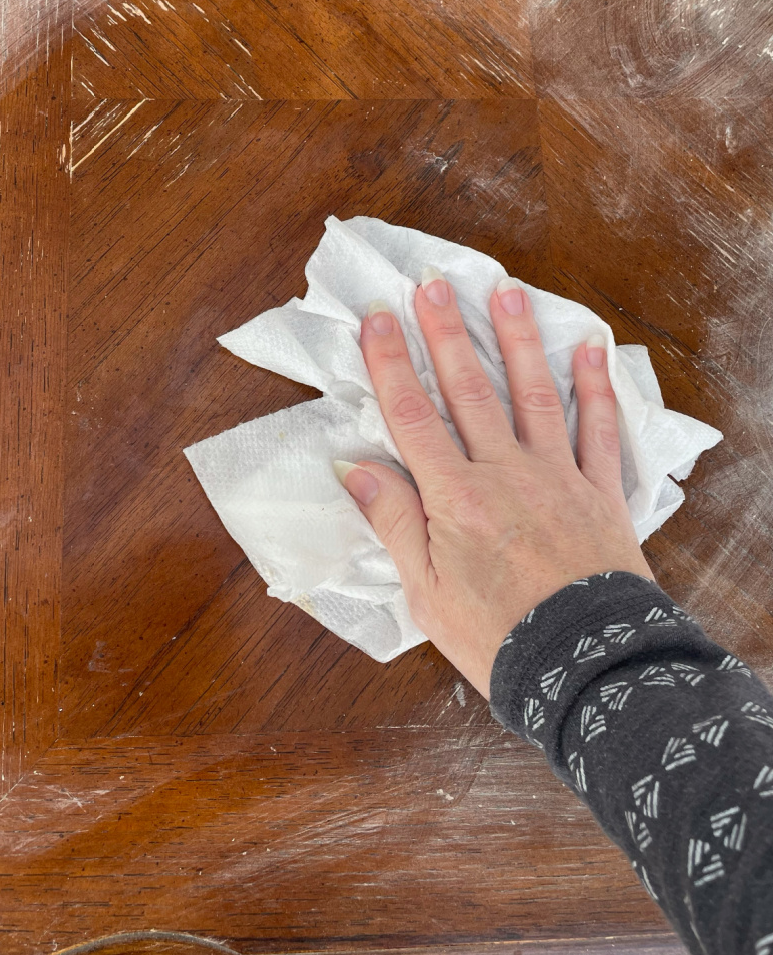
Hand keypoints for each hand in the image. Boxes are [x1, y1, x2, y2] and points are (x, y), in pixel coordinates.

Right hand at [335, 271, 651, 700]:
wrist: (586, 667)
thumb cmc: (498, 636)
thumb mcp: (425, 591)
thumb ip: (393, 522)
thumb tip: (356, 469)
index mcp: (454, 498)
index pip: (413, 417)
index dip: (391, 364)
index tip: (377, 320)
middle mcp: (504, 473)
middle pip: (469, 391)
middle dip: (447, 334)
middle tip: (433, 286)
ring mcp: (556, 476)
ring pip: (531, 393)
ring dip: (516, 340)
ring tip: (505, 293)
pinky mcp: (599, 491)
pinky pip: (598, 429)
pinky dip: (595, 387)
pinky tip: (590, 349)